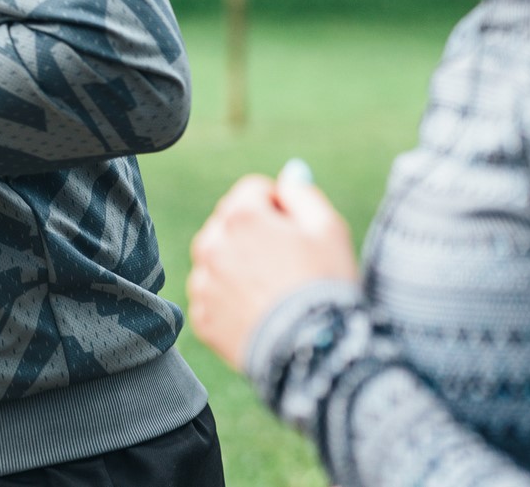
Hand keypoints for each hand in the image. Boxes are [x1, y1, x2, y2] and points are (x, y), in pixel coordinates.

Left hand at [187, 173, 358, 368]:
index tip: (298, 234)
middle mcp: (211, 243)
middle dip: (254, 234)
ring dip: (239, 265)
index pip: (254, 190)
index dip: (281, 208)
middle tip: (287, 265)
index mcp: (240, 216)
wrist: (313, 352)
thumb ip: (303, 194)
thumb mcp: (328, 228)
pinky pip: (214, 296)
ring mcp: (203, 282)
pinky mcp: (202, 317)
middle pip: (230, 223)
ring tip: (273, 292)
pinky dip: (231, 300)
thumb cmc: (324, 286)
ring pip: (219, 259)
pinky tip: (260, 314)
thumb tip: (289, 177)